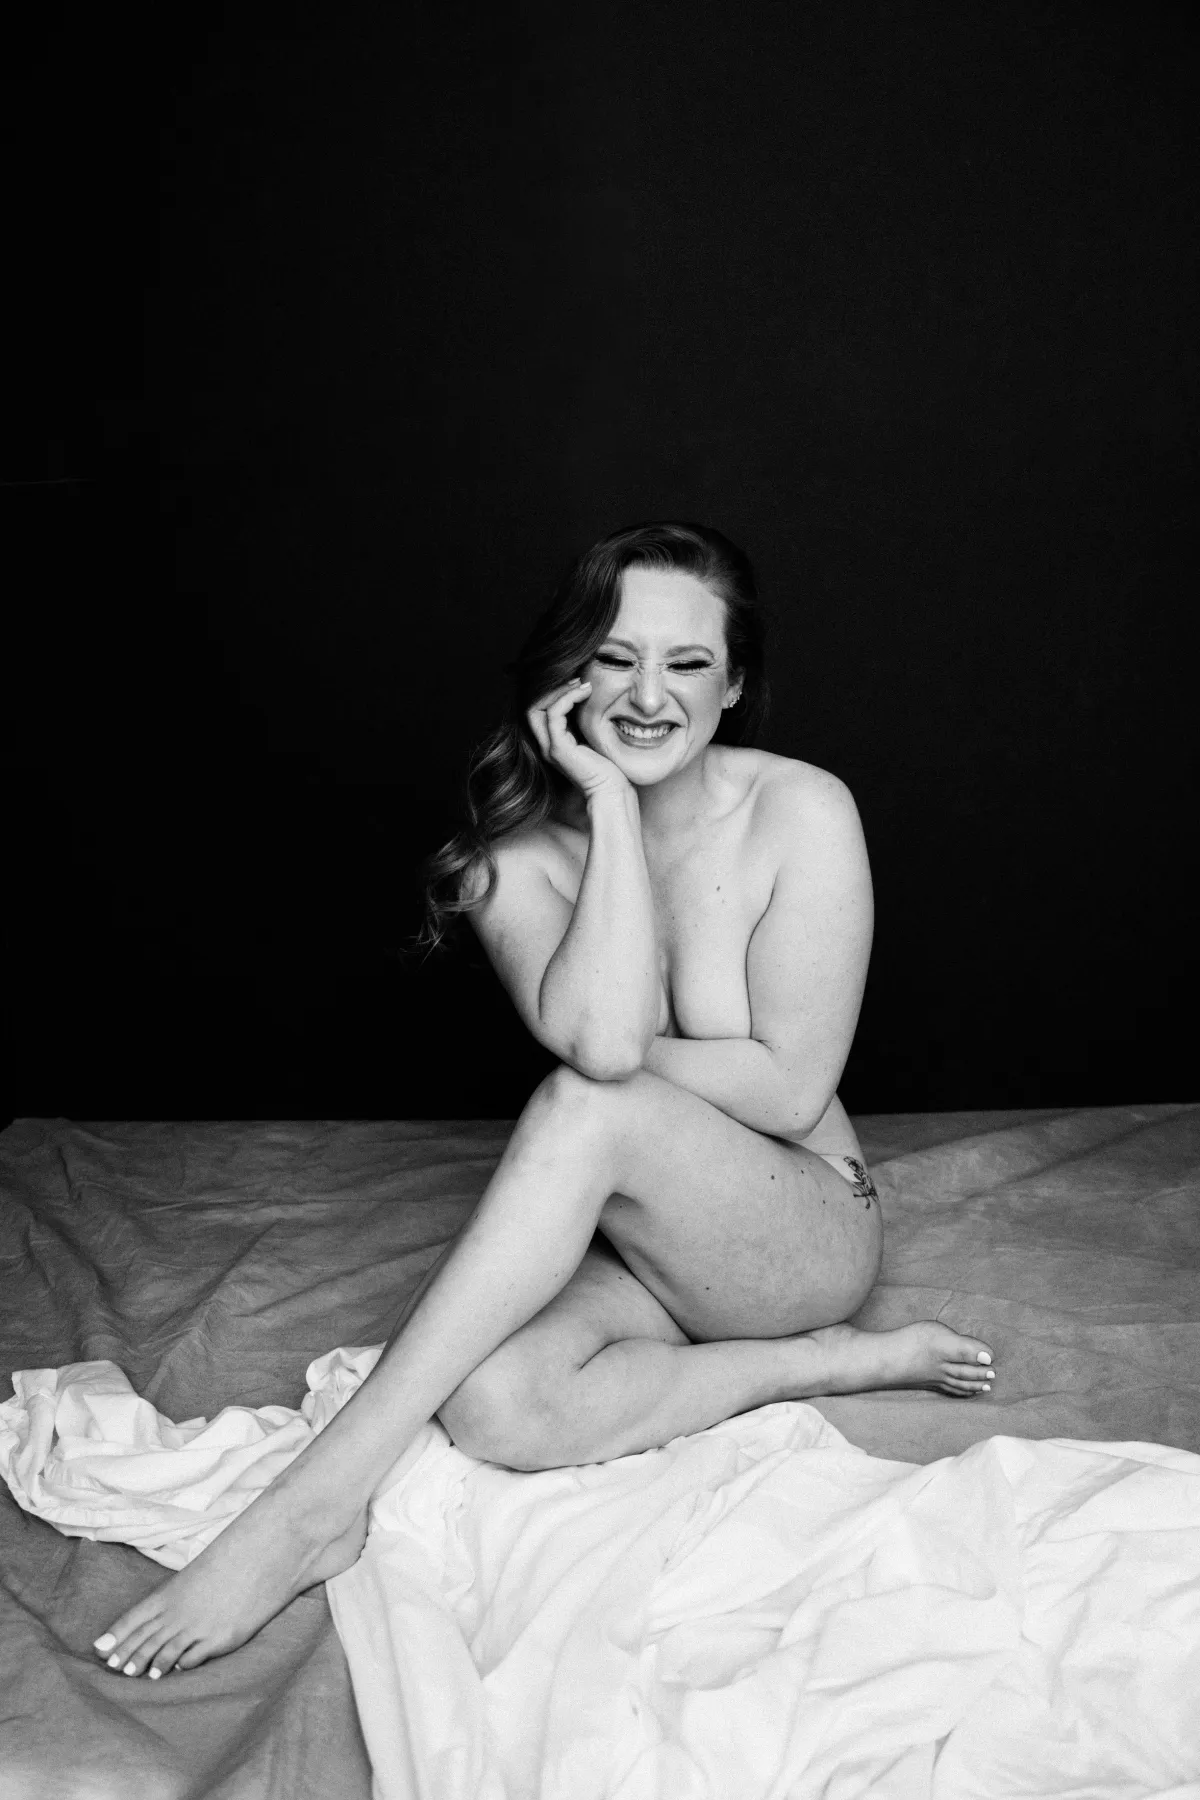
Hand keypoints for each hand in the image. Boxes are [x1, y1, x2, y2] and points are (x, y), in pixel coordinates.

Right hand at [526, 679, 630, 799]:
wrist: (611, 790)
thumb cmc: (609, 767)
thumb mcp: (593, 738)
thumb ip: (584, 722)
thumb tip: (589, 695)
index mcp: (553, 744)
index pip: (539, 711)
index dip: (554, 693)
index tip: (578, 684)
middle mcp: (547, 746)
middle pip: (532, 707)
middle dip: (552, 689)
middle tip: (577, 680)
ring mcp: (550, 748)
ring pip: (538, 708)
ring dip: (559, 690)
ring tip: (582, 684)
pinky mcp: (559, 749)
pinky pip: (555, 714)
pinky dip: (568, 698)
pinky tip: (585, 693)